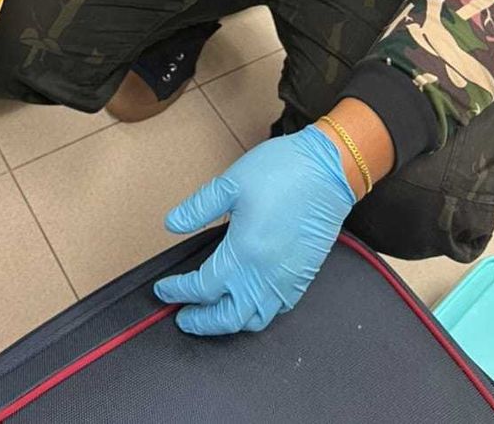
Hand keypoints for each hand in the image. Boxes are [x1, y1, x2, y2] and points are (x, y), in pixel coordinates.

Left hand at [153, 125, 355, 334]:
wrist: (328, 169)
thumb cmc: (282, 170)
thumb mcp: (231, 183)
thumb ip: (198, 208)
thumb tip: (172, 224)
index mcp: (244, 251)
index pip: (203, 287)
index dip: (179, 291)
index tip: (165, 289)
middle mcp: (266, 274)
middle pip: (228, 317)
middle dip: (201, 322)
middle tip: (182, 316)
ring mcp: (287, 278)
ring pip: (255, 320)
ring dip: (228, 323)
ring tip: (211, 313)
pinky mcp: (303, 276)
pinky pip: (278, 310)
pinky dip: (257, 314)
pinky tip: (246, 300)